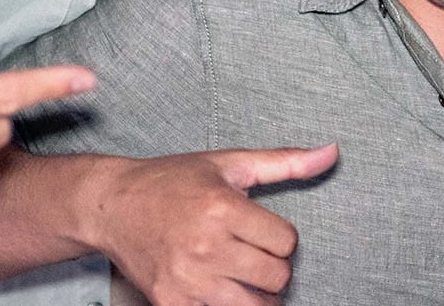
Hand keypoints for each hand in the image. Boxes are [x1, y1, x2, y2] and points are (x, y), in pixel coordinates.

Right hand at [92, 144, 337, 305]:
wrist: (112, 206)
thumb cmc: (171, 182)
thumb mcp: (228, 163)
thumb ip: (283, 162)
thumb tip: (332, 152)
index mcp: (222, 208)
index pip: (286, 242)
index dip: (281, 237)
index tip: (263, 230)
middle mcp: (206, 246)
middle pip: (276, 277)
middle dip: (273, 267)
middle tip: (255, 254)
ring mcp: (188, 280)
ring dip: (257, 295)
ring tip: (243, 276)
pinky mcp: (171, 303)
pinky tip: (218, 289)